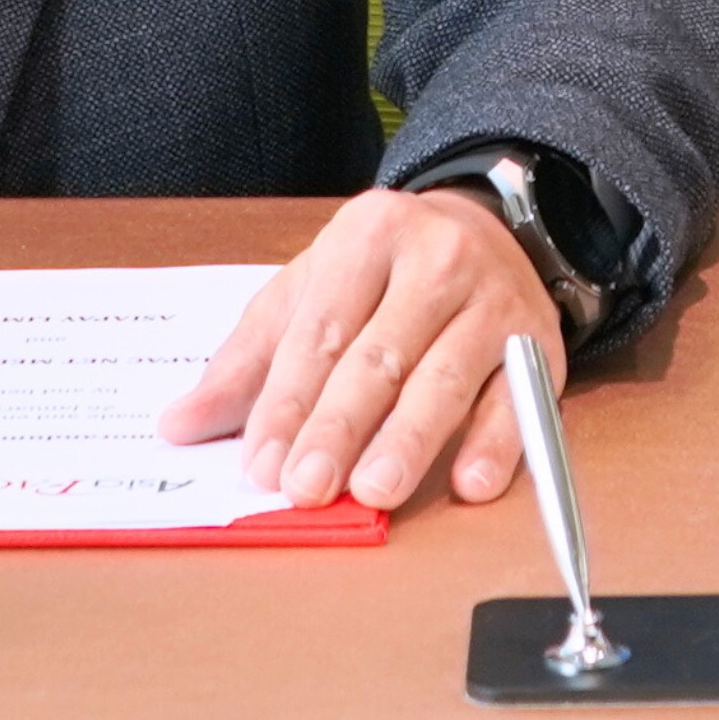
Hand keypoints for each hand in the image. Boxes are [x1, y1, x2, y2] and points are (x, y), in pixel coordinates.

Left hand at [158, 185, 561, 512]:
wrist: (490, 227)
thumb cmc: (382, 274)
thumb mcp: (308, 292)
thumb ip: (248, 360)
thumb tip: (178, 425)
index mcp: (368, 234)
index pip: (321, 329)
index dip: (288, 401)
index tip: (261, 465)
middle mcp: (437, 258)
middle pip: (380, 355)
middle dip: (340, 427)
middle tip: (307, 488)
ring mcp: (494, 300)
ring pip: (446, 377)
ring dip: (409, 440)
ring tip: (375, 491)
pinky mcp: (540, 342)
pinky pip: (520, 399)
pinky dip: (498, 444)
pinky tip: (470, 483)